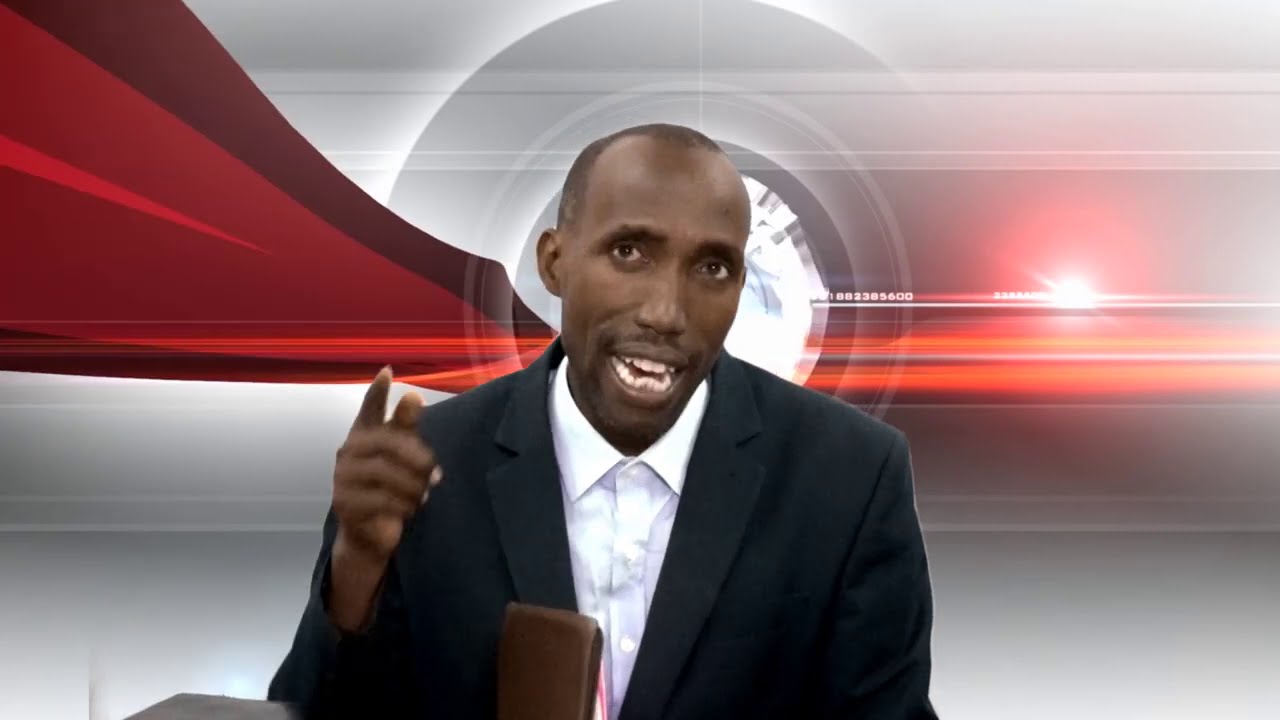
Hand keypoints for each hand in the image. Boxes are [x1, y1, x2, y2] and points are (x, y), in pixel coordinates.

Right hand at [327, 366, 440, 630]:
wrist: (369, 534)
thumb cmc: (389, 488)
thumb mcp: (401, 459)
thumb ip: (406, 430)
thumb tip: (415, 396)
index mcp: (363, 436)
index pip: (369, 410)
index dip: (377, 392)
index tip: (388, 372)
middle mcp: (348, 453)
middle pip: (388, 443)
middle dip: (417, 457)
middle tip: (436, 472)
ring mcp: (342, 478)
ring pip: (386, 473)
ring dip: (413, 485)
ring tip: (424, 494)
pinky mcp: (345, 504)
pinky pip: (382, 500)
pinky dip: (403, 504)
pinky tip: (412, 508)